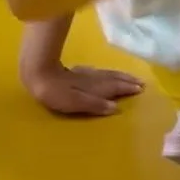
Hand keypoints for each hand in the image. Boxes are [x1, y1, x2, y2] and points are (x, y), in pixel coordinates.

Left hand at [23, 63, 143, 116]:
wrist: (38, 72)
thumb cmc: (55, 92)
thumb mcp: (75, 102)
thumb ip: (95, 104)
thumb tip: (116, 107)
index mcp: (93, 87)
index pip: (114, 87)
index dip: (126, 88)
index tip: (141, 88)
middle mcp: (92, 79)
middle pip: (113, 79)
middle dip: (127, 81)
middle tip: (141, 82)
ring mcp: (83, 74)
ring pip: (106, 74)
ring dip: (119, 76)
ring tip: (129, 77)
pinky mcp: (75, 72)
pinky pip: (99, 72)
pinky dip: (107, 74)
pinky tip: (105, 74)